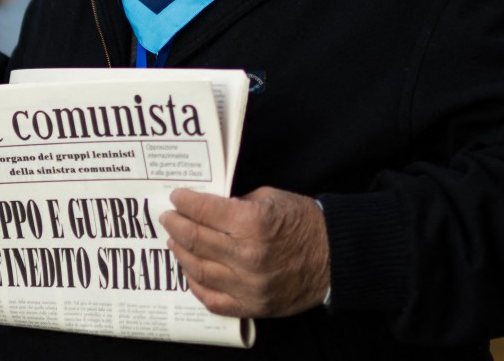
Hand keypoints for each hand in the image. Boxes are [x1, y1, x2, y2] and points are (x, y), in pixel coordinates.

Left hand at [159, 187, 330, 317]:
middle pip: (195, 239)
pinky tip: (190, 271)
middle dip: (176, 225)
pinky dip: (196, 285)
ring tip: (175, 242)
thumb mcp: (269, 198)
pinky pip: (213, 300)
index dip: (184, 202)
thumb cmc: (304, 222)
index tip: (176, 197)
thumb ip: (235, 204)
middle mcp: (248, 256)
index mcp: (253, 223)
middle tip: (168, 218)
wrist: (335, 256)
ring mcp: (249, 285)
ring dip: (180, 253)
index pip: (204, 210)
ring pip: (198, 270)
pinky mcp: (253, 305)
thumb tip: (206, 209)